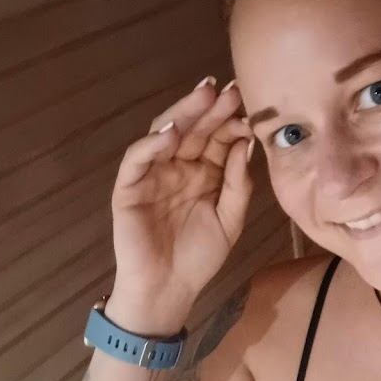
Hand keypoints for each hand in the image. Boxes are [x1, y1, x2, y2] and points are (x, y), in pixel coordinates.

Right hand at [110, 76, 254, 307]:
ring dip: (184, 114)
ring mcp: (153, 174)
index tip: (250, 108)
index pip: (218, 140)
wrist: (169, 289)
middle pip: (195, 131)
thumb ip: (238, 184)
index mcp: (205, 174)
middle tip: (230, 91)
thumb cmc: (199, 258)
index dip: (232, 123)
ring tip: (204, 97)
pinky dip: (152, 143)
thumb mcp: (230, 220)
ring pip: (166, 135)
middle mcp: (179, 168)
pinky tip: (171, 132)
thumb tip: (245, 143)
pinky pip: (138, 158)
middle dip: (211, 110)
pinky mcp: (129, 187)